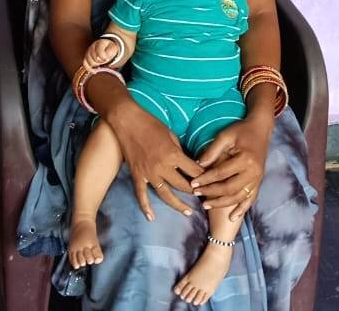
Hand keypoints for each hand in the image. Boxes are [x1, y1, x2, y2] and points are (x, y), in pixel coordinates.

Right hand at [83, 38, 117, 69]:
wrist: (107, 47)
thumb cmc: (110, 48)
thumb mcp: (112, 49)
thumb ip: (109, 53)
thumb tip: (104, 59)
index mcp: (99, 43)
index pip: (98, 50)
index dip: (102, 56)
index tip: (106, 59)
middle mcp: (92, 46)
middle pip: (93, 56)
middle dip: (100, 61)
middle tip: (105, 60)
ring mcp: (88, 52)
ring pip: (89, 61)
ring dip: (96, 64)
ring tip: (101, 64)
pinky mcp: (86, 57)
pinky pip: (85, 64)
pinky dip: (89, 69)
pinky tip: (95, 71)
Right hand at [109, 101, 204, 219]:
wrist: (128, 121)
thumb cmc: (151, 124)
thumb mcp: (171, 134)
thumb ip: (180, 151)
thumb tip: (188, 163)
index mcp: (174, 155)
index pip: (194, 172)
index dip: (204, 178)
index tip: (211, 182)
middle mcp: (163, 167)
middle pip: (183, 186)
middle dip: (195, 193)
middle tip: (203, 198)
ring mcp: (149, 173)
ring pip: (166, 195)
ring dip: (178, 205)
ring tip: (188, 213)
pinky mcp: (137, 175)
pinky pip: (141, 195)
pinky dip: (146, 207)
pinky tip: (151, 217)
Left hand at [190, 115, 273, 220]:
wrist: (261, 129)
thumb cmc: (241, 130)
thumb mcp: (225, 136)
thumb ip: (212, 151)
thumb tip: (198, 164)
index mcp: (245, 159)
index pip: (221, 173)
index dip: (205, 179)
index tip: (193, 183)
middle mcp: (254, 172)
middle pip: (229, 188)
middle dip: (211, 192)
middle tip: (196, 194)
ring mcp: (258, 178)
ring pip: (239, 196)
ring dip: (222, 203)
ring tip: (206, 205)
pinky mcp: (259, 181)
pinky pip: (251, 198)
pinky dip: (242, 209)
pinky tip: (232, 217)